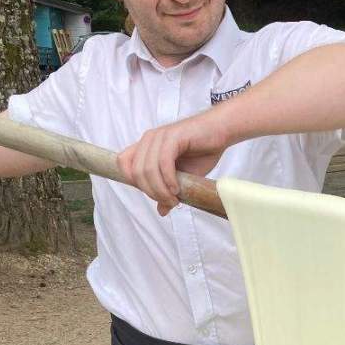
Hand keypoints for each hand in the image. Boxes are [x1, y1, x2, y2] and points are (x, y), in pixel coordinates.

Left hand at [117, 110, 231, 216]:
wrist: (221, 132)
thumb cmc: (202, 152)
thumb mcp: (183, 177)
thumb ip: (168, 191)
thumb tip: (161, 211)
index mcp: (146, 146)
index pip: (123, 164)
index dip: (134, 183)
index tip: (155, 194)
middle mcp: (149, 139)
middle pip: (136, 172)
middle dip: (152, 192)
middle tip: (169, 202)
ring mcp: (159, 137)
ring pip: (148, 169)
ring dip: (160, 190)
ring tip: (174, 199)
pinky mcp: (173, 137)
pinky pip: (163, 162)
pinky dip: (168, 179)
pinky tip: (177, 188)